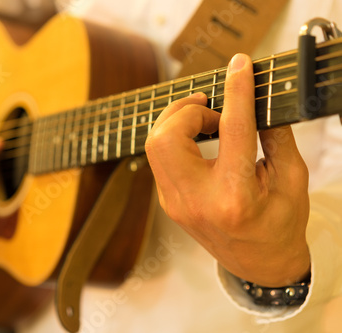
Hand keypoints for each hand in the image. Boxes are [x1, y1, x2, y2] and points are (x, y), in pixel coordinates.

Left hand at [145, 54, 310, 286]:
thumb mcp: (291, 179)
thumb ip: (275, 135)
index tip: (240, 65)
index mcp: (235, 196)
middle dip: (187, 110)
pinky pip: (159, 158)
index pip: (231, 130)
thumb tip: (257, 97)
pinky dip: (175, 137)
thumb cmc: (280, 224)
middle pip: (167, 137)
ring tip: (208, 121)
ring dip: (177, 121)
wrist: (259, 265)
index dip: (236, 91)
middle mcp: (196, 201)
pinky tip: (198, 137)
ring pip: (155, 145)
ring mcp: (175, 204)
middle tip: (214, 108)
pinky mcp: (168, 202)